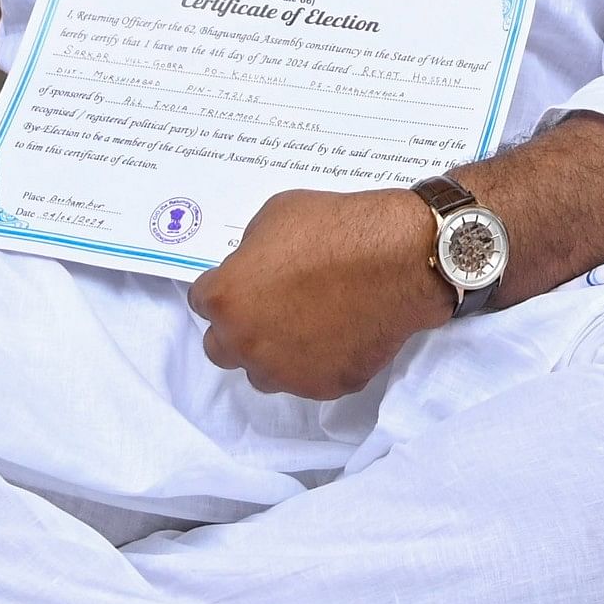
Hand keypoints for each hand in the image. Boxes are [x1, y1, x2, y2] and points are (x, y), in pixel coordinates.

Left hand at [185, 187, 449, 398]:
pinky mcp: (326, 387)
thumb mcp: (277, 216)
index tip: (249, 279)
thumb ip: (252, 253)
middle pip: (221, 348)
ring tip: (308, 323)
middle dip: (240, 327)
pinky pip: (311, 377)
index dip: (227, 286)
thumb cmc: (337, 227)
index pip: (202, 301)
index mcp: (226, 300)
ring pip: (264, 372)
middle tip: (271, 306)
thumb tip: (255, 269)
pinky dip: (320, 360)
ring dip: (274, 352)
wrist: (401, 259)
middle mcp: (246, 345)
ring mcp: (286, 373)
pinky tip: (342, 332)